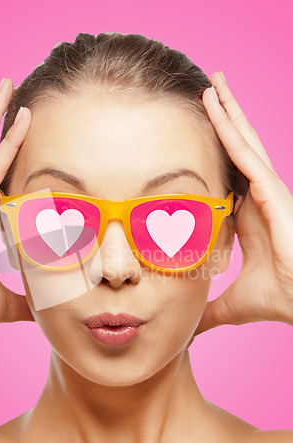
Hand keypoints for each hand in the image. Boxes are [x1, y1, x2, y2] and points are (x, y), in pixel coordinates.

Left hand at [193, 72, 292, 336]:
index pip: (226, 180)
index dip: (212, 159)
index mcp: (248, 218)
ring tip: (211, 84)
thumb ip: (210, 311)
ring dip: (226, 112)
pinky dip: (230, 128)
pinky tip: (216, 104)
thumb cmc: (283, 299)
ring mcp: (268, 191)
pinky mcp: (274, 190)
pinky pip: (246, 153)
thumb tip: (189, 328)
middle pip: (237, 152)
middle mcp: (259, 198)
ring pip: (243, 143)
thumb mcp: (234, 303)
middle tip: (206, 93)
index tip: (191, 145)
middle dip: (223, 122)